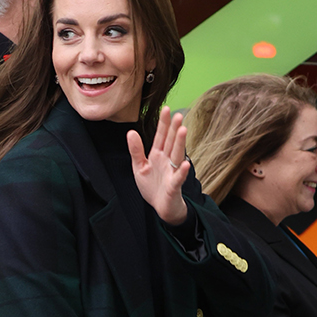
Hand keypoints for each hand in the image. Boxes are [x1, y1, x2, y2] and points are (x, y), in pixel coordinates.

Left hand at [126, 106, 189, 225]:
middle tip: (178, 114)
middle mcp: (167, 161)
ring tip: (183, 130)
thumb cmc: (152, 187)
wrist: (161, 208)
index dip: (163, 124)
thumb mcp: (139, 167)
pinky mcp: (174, 186)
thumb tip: (131, 132)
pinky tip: (185, 164)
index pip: (161, 136)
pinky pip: (178, 178)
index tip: (166, 108)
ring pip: (177, 155)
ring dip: (180, 143)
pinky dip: (181, 172)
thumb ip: (136, 151)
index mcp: (158, 155)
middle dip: (174, 129)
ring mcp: (172, 172)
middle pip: (171, 142)